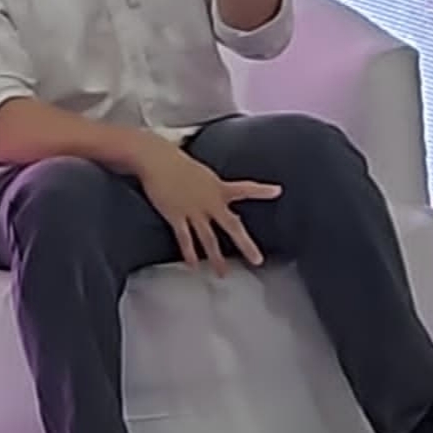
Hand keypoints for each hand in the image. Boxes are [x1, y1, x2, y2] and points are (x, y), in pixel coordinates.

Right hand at [132, 140, 280, 275]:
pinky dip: (189, 253)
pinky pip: (185, 239)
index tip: (278, 191)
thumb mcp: (200, 173)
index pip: (245, 188)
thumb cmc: (174, 161)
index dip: (262, 190)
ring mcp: (194, 210)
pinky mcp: (176, 215)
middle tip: (257, 260)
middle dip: (245, 245)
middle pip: (232, 226)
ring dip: (216, 258)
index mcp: (218, 187)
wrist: (155, 158)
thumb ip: (210, 186)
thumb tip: (215, 193)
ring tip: (222, 274)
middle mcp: (210, 201)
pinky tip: (193, 265)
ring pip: (208, 239)